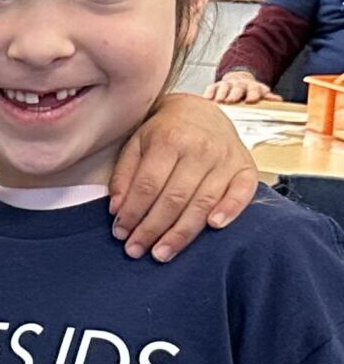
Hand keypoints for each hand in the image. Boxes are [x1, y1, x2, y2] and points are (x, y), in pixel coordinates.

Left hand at [108, 92, 260, 262]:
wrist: (200, 111)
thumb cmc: (163, 132)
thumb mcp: (136, 144)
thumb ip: (124, 175)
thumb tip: (117, 209)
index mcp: (169, 139)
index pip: (148, 185)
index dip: (133, 212)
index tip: (120, 233)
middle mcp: (200, 149)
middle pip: (174, 198)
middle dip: (153, 229)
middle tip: (136, 250)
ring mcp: (226, 158)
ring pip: (203, 202)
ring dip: (182, 232)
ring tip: (162, 253)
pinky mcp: (247, 166)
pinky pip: (242, 192)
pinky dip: (230, 209)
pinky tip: (214, 226)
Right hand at [203, 70, 272, 103]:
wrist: (238, 80)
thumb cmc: (249, 91)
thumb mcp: (260, 92)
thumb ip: (268, 96)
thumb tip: (278, 100)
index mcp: (252, 86)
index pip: (254, 88)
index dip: (253, 93)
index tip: (251, 100)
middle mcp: (239, 84)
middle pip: (237, 87)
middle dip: (234, 93)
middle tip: (231, 100)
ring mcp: (226, 84)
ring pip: (223, 87)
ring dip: (221, 94)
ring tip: (218, 101)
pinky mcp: (215, 86)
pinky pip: (211, 88)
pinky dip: (209, 93)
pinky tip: (206, 99)